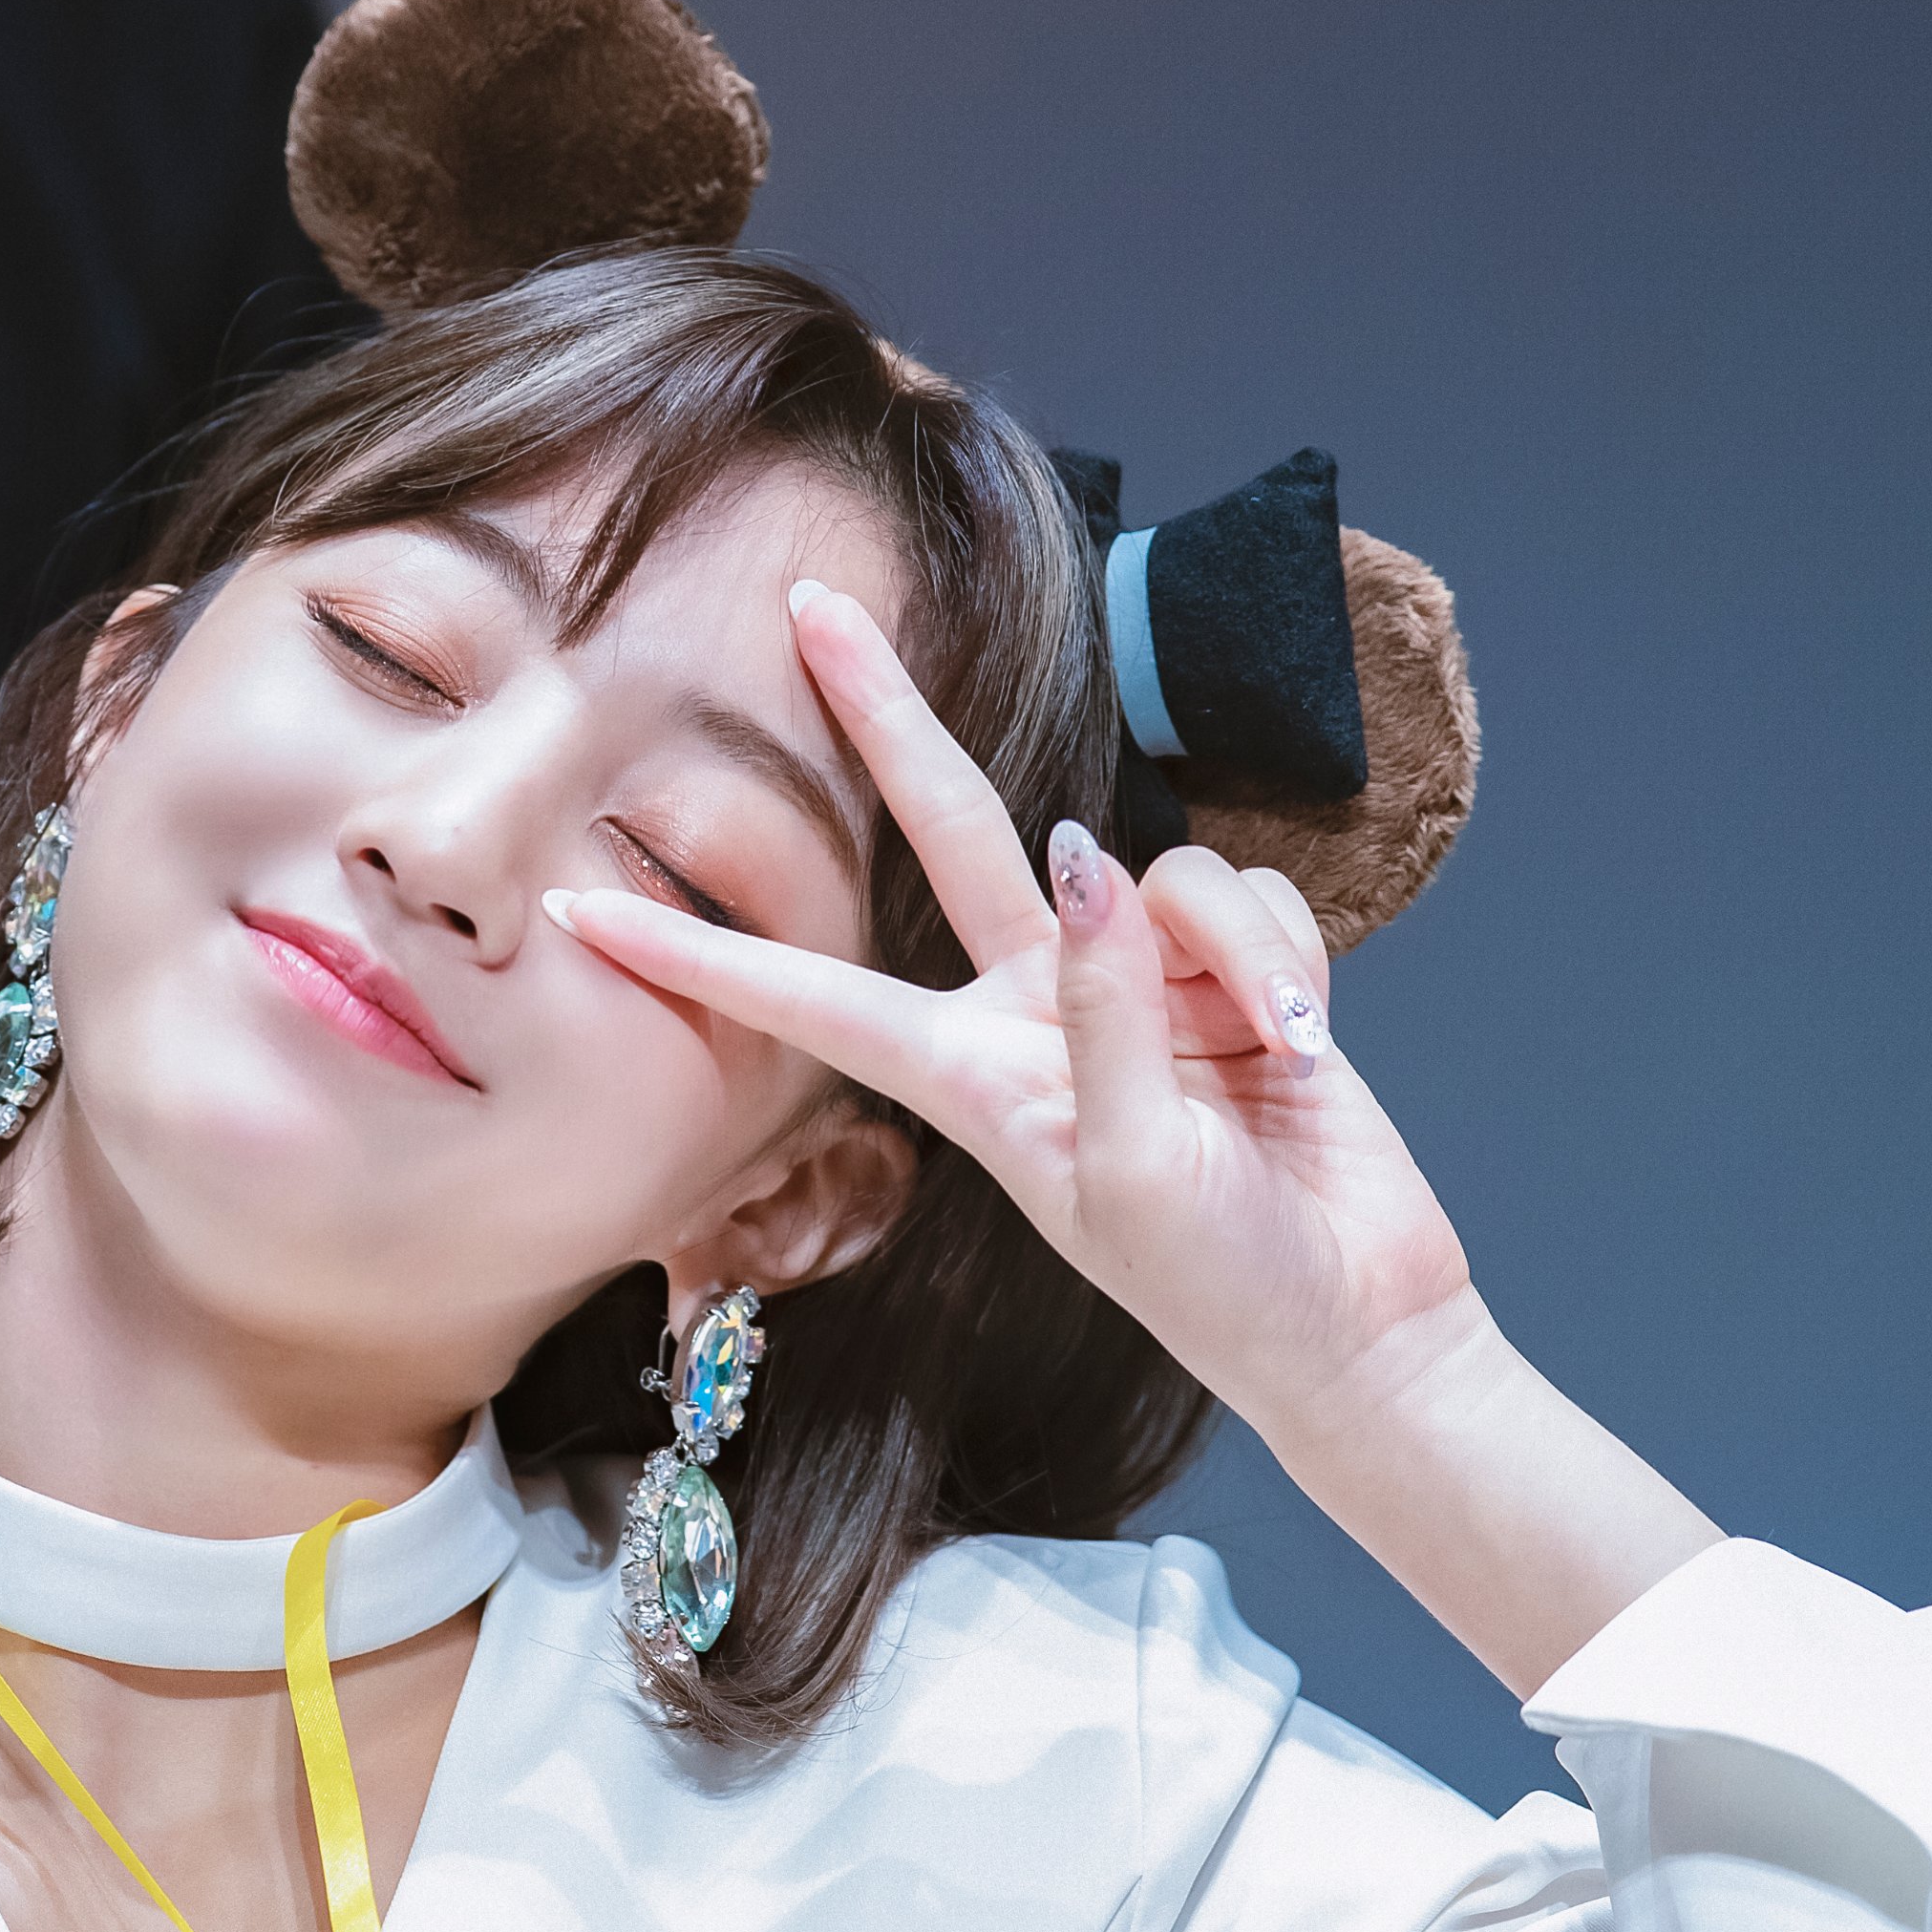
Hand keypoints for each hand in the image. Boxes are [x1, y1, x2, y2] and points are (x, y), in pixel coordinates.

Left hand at [542, 580, 1475, 1443]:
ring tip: (1269, 1062)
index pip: (809, 995)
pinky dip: (1285, 961)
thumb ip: (1104, 1011)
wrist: (1355, 1327)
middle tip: (810, 603)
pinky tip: (1303, 1046)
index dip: (696, 954)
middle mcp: (1032, 1009)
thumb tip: (1086, 864)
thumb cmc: (1223, 1284)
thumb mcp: (1134, 1168)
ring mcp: (1132, 981)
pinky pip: (1244, 898)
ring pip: (1151, 871)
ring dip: (1228, 950)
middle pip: (946, 826)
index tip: (577, 911)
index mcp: (969, 1077)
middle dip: (887, 711)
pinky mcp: (1228, 968)